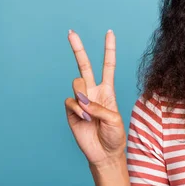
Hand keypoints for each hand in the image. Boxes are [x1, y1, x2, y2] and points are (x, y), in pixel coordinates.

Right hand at [64, 29, 126, 167]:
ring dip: (83, 96)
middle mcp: (93, 91)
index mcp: (107, 90)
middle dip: (77, 48)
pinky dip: (77, 110)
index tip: (109, 32)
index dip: (109, 49)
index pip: (107, 65)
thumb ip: (100, 107)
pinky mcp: (71, 111)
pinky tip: (83, 119)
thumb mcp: (115, 119)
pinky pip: (70, 102)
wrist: (104, 153)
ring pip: (76, 83)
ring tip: (90, 113)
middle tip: (71, 32)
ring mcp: (81, 100)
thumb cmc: (114, 135)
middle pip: (84, 65)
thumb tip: (83, 101)